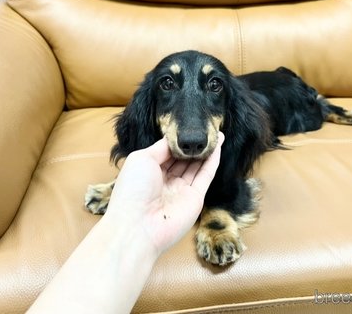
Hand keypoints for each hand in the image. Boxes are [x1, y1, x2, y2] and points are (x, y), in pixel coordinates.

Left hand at [105, 133, 223, 255]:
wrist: (138, 226)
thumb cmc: (133, 190)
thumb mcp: (142, 159)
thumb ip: (161, 147)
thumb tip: (175, 138)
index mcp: (149, 172)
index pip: (167, 152)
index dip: (178, 140)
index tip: (189, 126)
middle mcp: (165, 181)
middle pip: (183, 160)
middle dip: (193, 146)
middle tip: (206, 129)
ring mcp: (181, 191)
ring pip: (197, 166)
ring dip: (206, 151)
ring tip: (216, 133)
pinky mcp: (195, 199)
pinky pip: (205, 176)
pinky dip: (212, 161)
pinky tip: (218, 146)